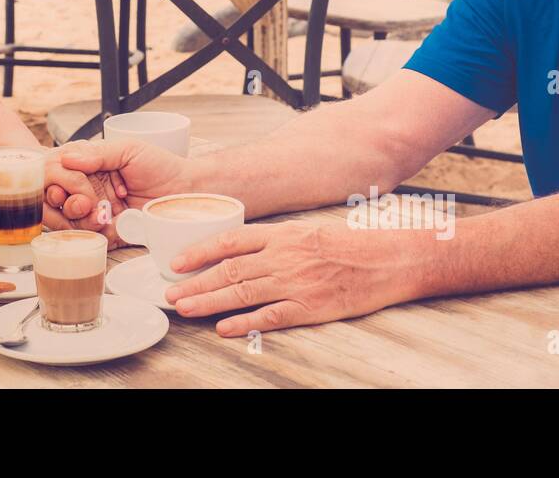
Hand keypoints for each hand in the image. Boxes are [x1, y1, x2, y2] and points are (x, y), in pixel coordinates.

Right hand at [48, 139, 192, 243]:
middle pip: (55, 200)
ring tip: (101, 214)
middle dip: (66, 202)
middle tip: (86, 202)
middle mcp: (89, 188)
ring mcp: (97, 211)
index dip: (56, 180)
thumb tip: (66, 159)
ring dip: (78, 219)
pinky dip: (93, 232)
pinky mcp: (109, 231)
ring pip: (68, 221)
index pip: (57, 173)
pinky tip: (108, 225)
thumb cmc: (161, 165)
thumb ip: (98, 154)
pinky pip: (89, 237)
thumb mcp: (129, 150)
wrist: (187, 191)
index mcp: (90, 166)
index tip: (68, 183)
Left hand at [163, 219, 418, 336]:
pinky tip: (222, 328)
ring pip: (242, 292)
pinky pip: (269, 316)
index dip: (200, 251)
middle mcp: (284, 256)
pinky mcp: (309, 307)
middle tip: (170, 293)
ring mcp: (295, 282)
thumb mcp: (306, 232)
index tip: (177, 262)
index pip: (230, 240)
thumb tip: (239, 252)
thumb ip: (274, 241)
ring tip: (185, 308)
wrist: (388, 260)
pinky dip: (243, 322)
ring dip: (209, 301)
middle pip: (229, 270)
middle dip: (195, 282)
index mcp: (282, 234)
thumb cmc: (348, 246)